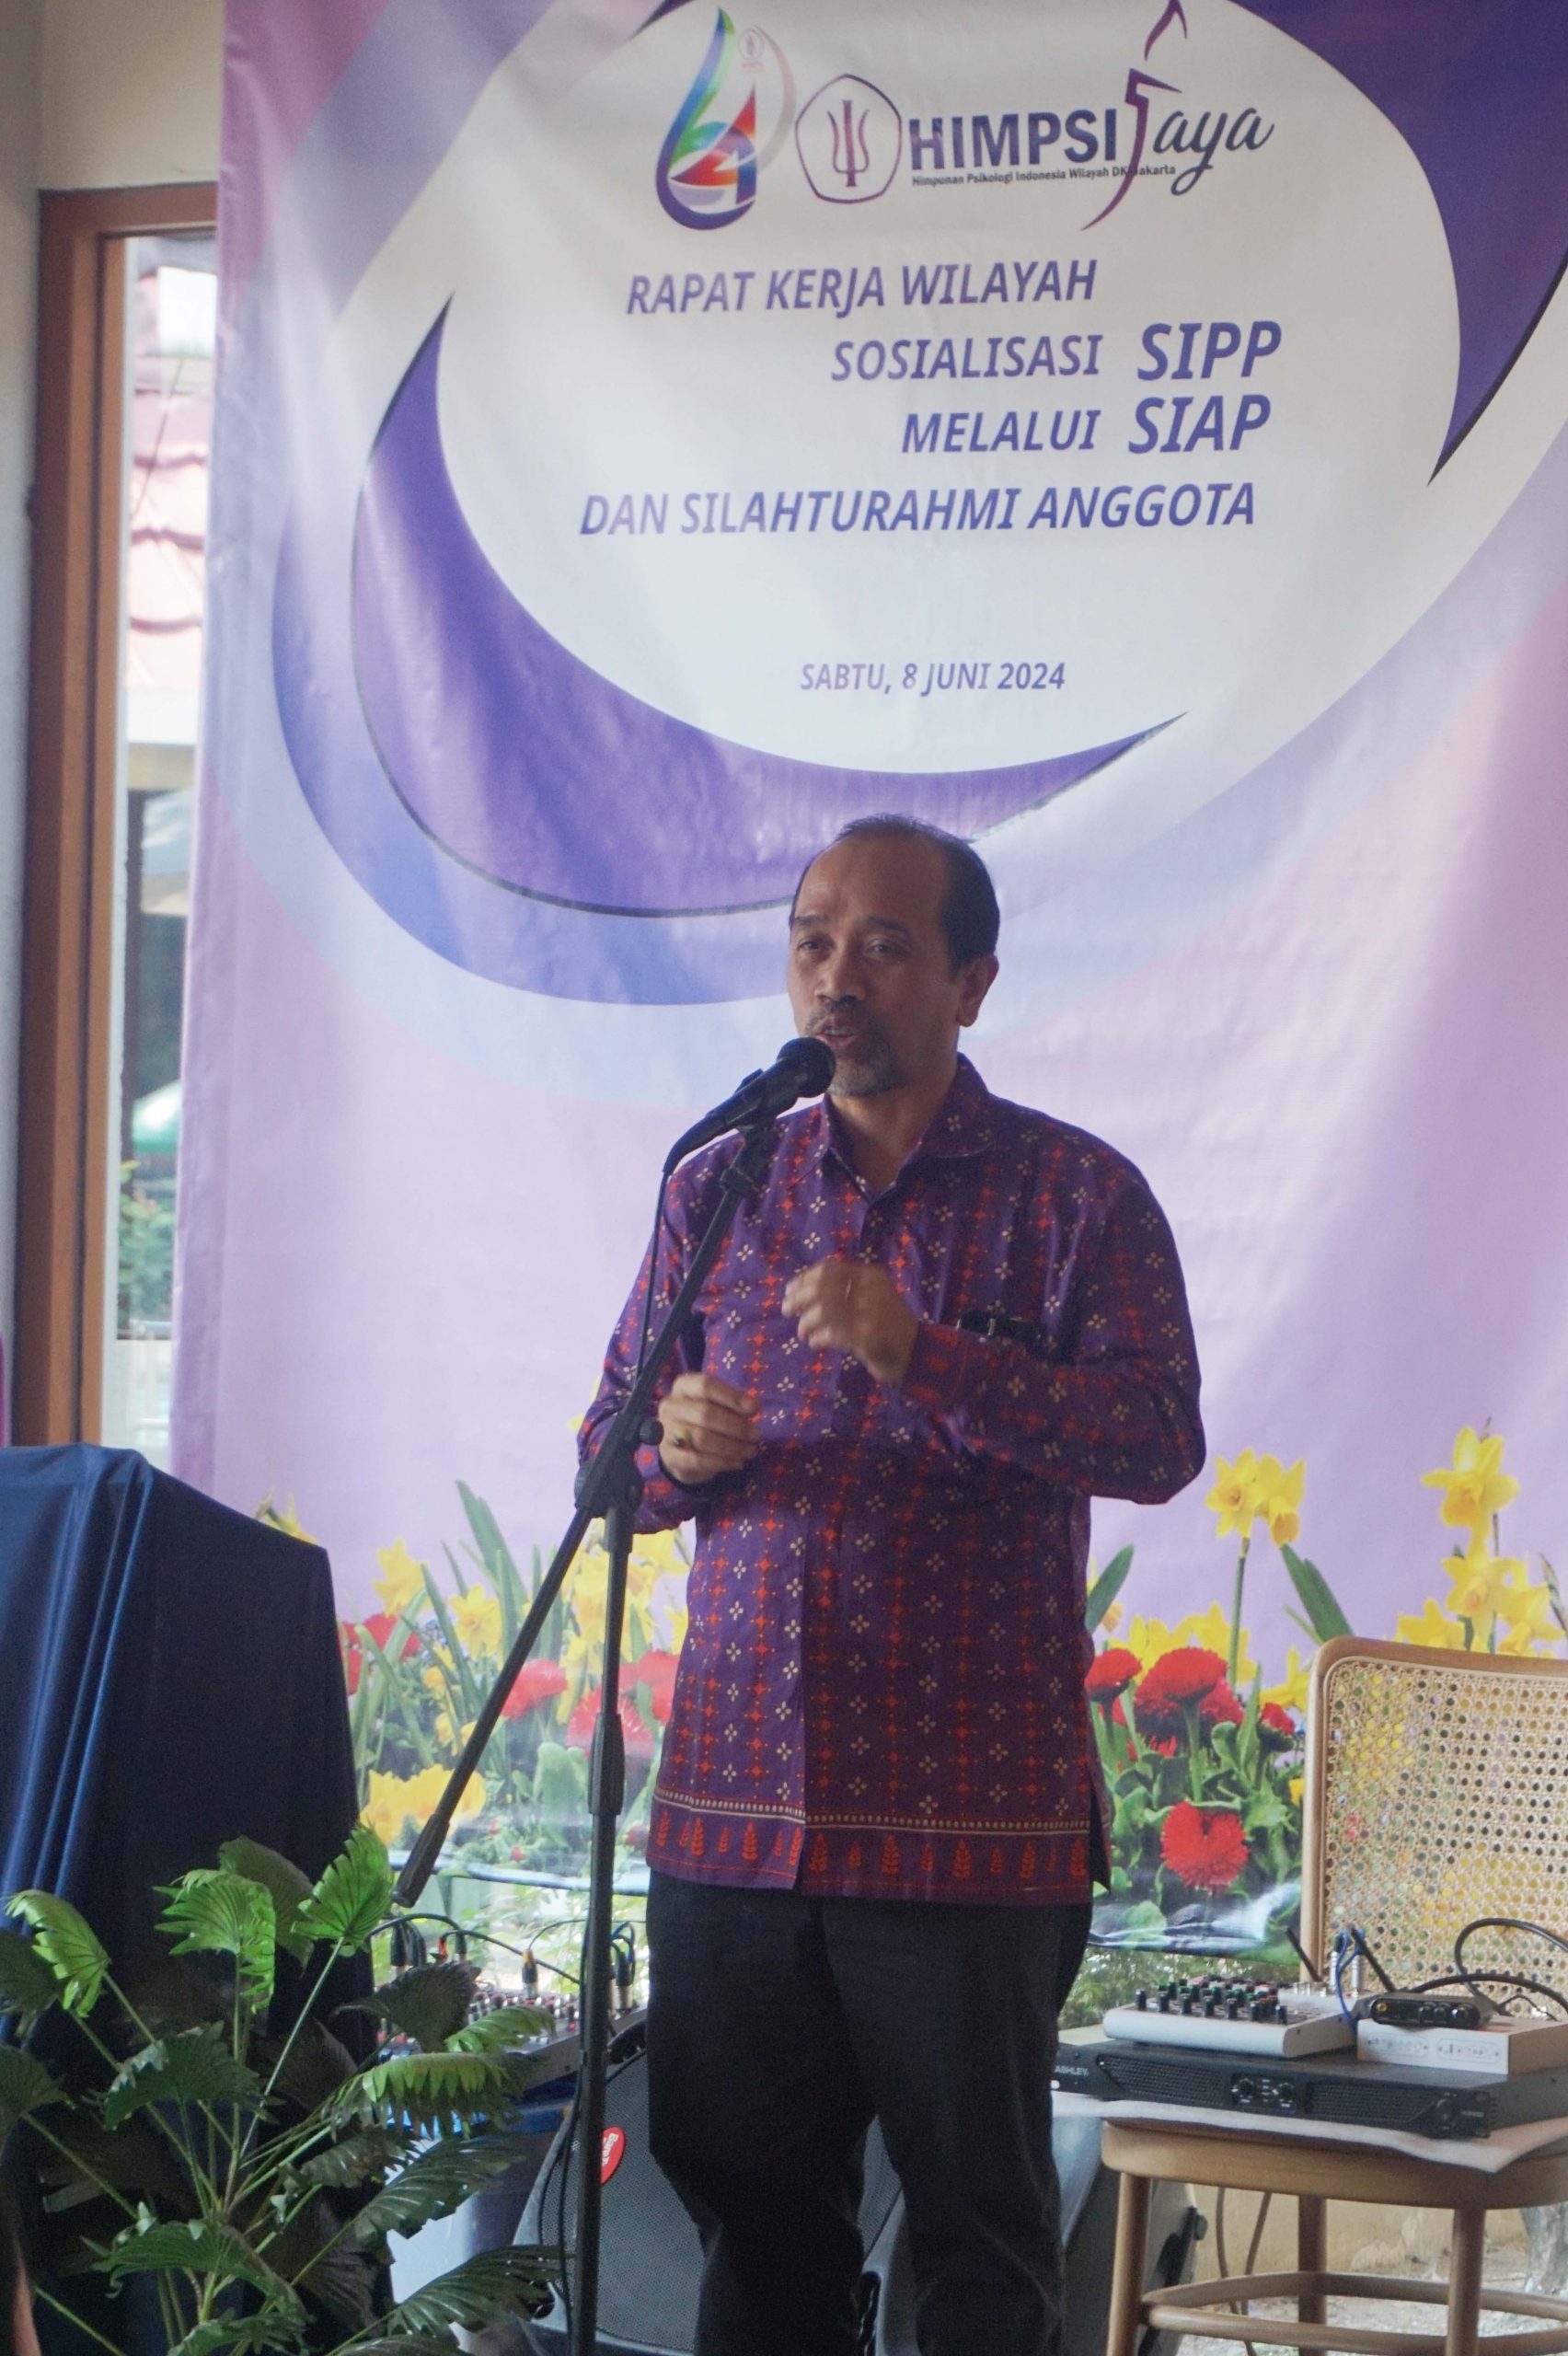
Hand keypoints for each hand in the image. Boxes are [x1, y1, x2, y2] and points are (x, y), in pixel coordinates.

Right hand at [657, 1371, 759, 1484]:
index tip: (753, 1408)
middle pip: (705, 1413)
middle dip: (736, 1426)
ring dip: (732, 1446)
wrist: (681, 1450)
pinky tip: (738, 1462)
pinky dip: (723, 1462)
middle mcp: (671, 1406)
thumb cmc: (704, 1420)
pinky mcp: (669, 1457)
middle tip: (755, 1435)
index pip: (706, 1386)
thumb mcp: (719, 1405)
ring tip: (750, 1450)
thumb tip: (753, 1406)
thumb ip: (735, 1402)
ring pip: (702, 1438)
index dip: (732, 1397)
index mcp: (683, 1387)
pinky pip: (698, 1460)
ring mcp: (666, 1432)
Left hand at [782, 1258, 919, 1385]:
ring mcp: (872, 1313)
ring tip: (802, 1333)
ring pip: (825, 1310)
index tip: (788, 1291)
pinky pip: (833, 1334)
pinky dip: (818, 1338)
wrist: (917, 1351)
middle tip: (786, 1311)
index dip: (804, 1279)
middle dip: (798, 1299)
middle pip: (823, 1287)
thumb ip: (842, 1290)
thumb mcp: (869, 1297)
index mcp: (870, 1275)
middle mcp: (872, 1290)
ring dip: (806, 1322)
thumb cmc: (886, 1324)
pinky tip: (815, 1343)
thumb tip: (798, 1291)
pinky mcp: (870, 1337)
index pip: (829, 1269)